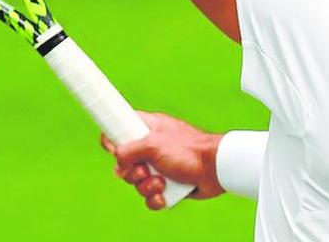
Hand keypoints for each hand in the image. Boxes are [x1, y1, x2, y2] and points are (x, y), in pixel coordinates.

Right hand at [101, 111, 223, 210]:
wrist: (215, 169)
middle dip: (133, 172)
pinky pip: (150, 196)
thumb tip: (117, 166)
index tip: (114, 150)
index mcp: (147, 128)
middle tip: (145, 169)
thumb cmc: (188, 150)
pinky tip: (164, 195)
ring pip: (137, 182)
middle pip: (125, 163)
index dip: (113, 140)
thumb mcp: (153, 145)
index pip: (120, 128)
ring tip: (162, 182)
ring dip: (147, 186)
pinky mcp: (167, 185)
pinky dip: (155, 198)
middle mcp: (151, 147)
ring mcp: (159, 166)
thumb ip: (128, 151)